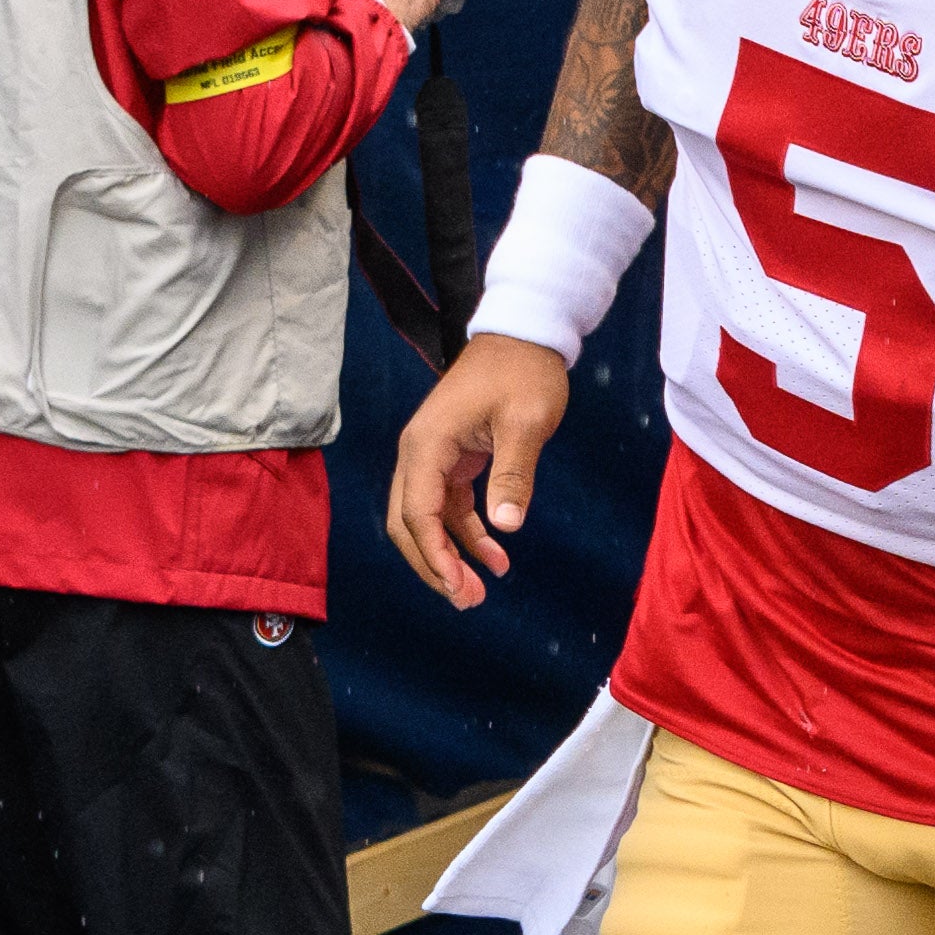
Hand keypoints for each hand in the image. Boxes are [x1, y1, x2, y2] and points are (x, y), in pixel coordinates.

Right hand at [383, 333, 570, 606]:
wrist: (525, 333)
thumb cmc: (524, 372)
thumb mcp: (525, 424)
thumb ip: (513, 475)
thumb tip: (505, 527)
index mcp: (427, 444)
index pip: (418, 514)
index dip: (434, 557)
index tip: (458, 589)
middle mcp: (419, 452)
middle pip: (408, 523)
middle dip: (433, 565)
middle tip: (467, 600)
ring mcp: (433, 455)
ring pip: (426, 519)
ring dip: (449, 555)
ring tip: (481, 590)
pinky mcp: (451, 456)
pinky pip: (448, 506)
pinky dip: (466, 534)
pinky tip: (495, 557)